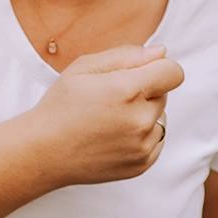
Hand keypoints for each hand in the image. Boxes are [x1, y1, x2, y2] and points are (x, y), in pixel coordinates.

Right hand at [27, 44, 183, 184]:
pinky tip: (114, 135)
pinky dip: (142, 136)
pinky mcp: (142, 164)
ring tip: (111, 119)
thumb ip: (127, 55)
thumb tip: (161, 53)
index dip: (159, 68)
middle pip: (164, 94)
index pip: (173, 72)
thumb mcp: (85, 67)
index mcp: (127, 91)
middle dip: (145, 91)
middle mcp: (140, 121)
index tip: (141, 72)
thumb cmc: (61, 106)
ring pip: (161, 119)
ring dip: (144, 115)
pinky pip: (156, 141)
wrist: (44, 152)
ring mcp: (143, 146)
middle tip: (111, 99)